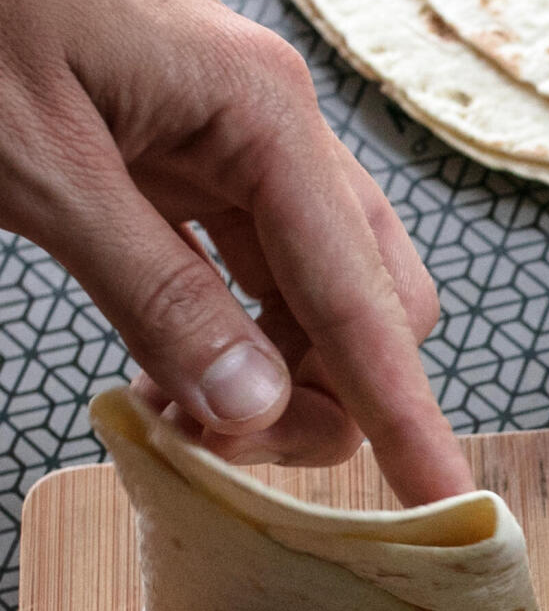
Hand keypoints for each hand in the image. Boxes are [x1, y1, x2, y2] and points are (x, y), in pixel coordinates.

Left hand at [0, 0, 471, 504]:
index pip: (362, 297)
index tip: (445, 498)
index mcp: (262, 112)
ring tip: (182, 419)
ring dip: (275, 377)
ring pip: (318, 296)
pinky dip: (231, 341)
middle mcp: (277, 126)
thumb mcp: (38, 167)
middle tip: (231, 453)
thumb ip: (154, 292)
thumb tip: (255, 405)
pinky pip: (254, 275)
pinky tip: (170, 374)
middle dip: (326, 397)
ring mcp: (239, 142)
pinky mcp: (195, 159)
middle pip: (369, 301)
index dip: (404, 413)